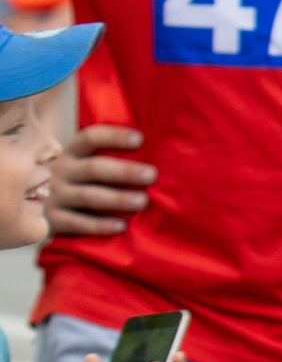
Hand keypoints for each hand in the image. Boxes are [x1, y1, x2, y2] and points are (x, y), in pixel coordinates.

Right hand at [40, 123, 153, 238]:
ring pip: (88, 196)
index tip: (140, 139)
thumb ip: (110, 159)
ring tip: (143, 201)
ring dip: (118, 198)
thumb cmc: (82, 185)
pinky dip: (100, 225)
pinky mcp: (52, 220)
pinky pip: (77, 223)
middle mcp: (61, 171)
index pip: (90, 137)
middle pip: (94, 168)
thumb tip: (156, 155)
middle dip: (125, 171)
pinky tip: (121, 226)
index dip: (114, 136)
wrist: (44, 213)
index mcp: (72, 152)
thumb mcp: (88, 167)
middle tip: (152, 175)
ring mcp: (55, 195)